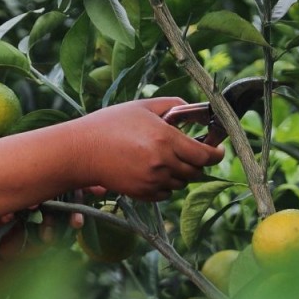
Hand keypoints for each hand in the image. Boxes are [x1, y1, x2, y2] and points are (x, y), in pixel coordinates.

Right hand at [74, 97, 224, 201]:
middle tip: (188, 151)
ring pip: (181, 183)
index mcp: (165, 139)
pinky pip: (166, 194)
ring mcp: (152, 181)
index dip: (216, 153)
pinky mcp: (142, 193)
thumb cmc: (109, 124)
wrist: (81, 151)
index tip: (217, 149)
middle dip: (196, 162)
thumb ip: (172, 105)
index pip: (205, 155)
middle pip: (196, 171)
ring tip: (163, 158)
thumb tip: (192, 109)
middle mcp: (162, 163)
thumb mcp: (142, 106)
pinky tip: (151, 170)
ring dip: (179, 173)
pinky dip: (165, 184)